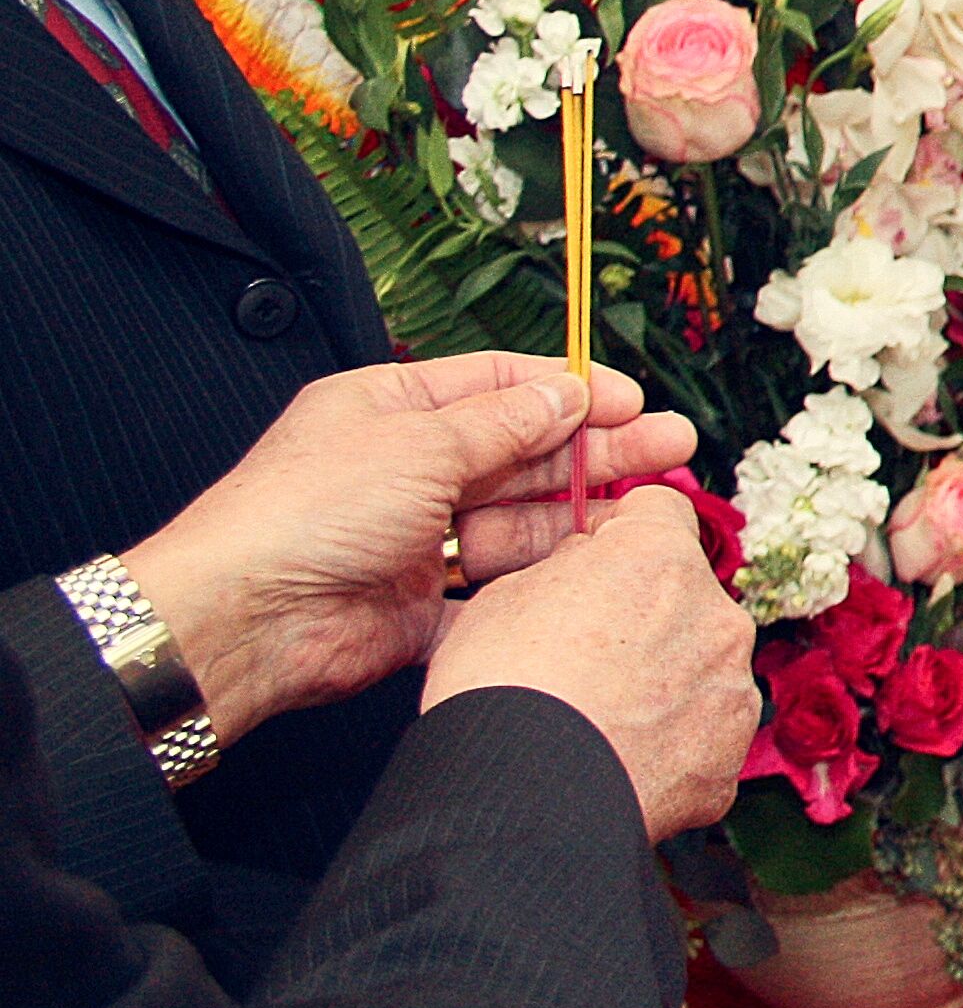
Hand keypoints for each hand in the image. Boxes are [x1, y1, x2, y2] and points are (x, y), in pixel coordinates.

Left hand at [120, 353, 691, 746]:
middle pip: (523, 451)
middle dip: (598, 448)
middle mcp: (407, 469)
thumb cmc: (304, 514)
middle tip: (671, 445)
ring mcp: (419, 537)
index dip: (569, 391)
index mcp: (391, 409)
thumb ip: (505, 422)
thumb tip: (567, 392)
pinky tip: (596, 559)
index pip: (498, 386)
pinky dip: (547, 571)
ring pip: (521, 516)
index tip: (629, 400)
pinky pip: (502, 581)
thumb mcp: (419, 442)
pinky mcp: (427, 602)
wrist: (247, 621)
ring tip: (652, 499)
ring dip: (584, 507)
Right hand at [423, 486, 759, 840]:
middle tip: (587, 654)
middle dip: (647, 612)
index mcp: (658, 558)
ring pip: (702, 663)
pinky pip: (704, 732)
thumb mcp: (502, 598)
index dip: (621, 532)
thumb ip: (565, 568)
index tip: (599, 557)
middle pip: (686, 592)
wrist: (518, 798)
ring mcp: (731, 685)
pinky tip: (622, 758)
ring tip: (601, 715)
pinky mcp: (729, 753)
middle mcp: (714, 613)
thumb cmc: (499, 693)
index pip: (658, 510)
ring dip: (666, 678)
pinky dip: (672, 741)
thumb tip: (584, 565)